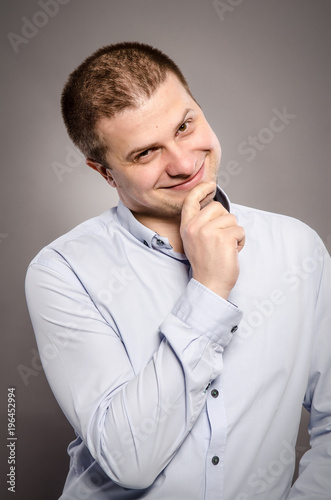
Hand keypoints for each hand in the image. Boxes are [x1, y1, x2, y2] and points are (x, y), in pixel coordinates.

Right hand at [180, 182, 244, 298]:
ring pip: (231, 219)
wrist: (210, 284)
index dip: (201, 189)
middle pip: (218, 207)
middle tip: (221, 239)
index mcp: (186, 227)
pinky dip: (241, 241)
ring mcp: (208, 231)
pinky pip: (240, 230)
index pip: (190, 200)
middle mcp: (194, 227)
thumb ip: (199, 224)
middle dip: (225, 220)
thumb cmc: (206, 264)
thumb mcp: (194, 241)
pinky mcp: (223, 237)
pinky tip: (232, 252)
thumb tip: (214, 206)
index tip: (210, 184)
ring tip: (226, 248)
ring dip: (234, 233)